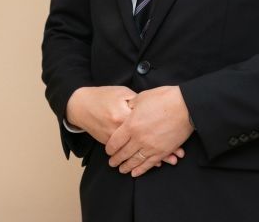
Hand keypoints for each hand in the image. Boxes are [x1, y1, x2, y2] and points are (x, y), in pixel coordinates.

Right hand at [65, 86, 184, 169]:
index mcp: (123, 114)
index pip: (146, 125)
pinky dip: (137, 160)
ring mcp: (112, 139)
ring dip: (152, 157)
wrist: (82, 105)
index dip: (161, 130)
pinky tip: (148, 164)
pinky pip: (125, 154)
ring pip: (135, 152)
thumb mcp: (123, 93)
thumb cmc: (104, 96)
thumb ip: (138, 102)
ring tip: (168, 161)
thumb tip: (153, 106)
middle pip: (143, 141)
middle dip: (161, 149)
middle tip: (176, 154)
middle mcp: (118, 129)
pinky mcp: (108, 144)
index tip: (176, 135)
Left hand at [106, 86, 193, 176]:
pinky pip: (149, 164)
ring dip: (126, 166)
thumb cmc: (163, 98)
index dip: (110, 148)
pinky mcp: (162, 151)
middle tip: (112, 163)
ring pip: (135, 161)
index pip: (115, 141)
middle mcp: (139, 138)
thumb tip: (126, 110)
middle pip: (123, 153)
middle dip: (116, 160)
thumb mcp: (142, 98)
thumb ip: (131, 106)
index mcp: (131, 125)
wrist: (184, 106)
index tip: (108, 150)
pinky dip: (141, 170)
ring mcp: (151, 147)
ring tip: (122, 169)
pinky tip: (135, 173)